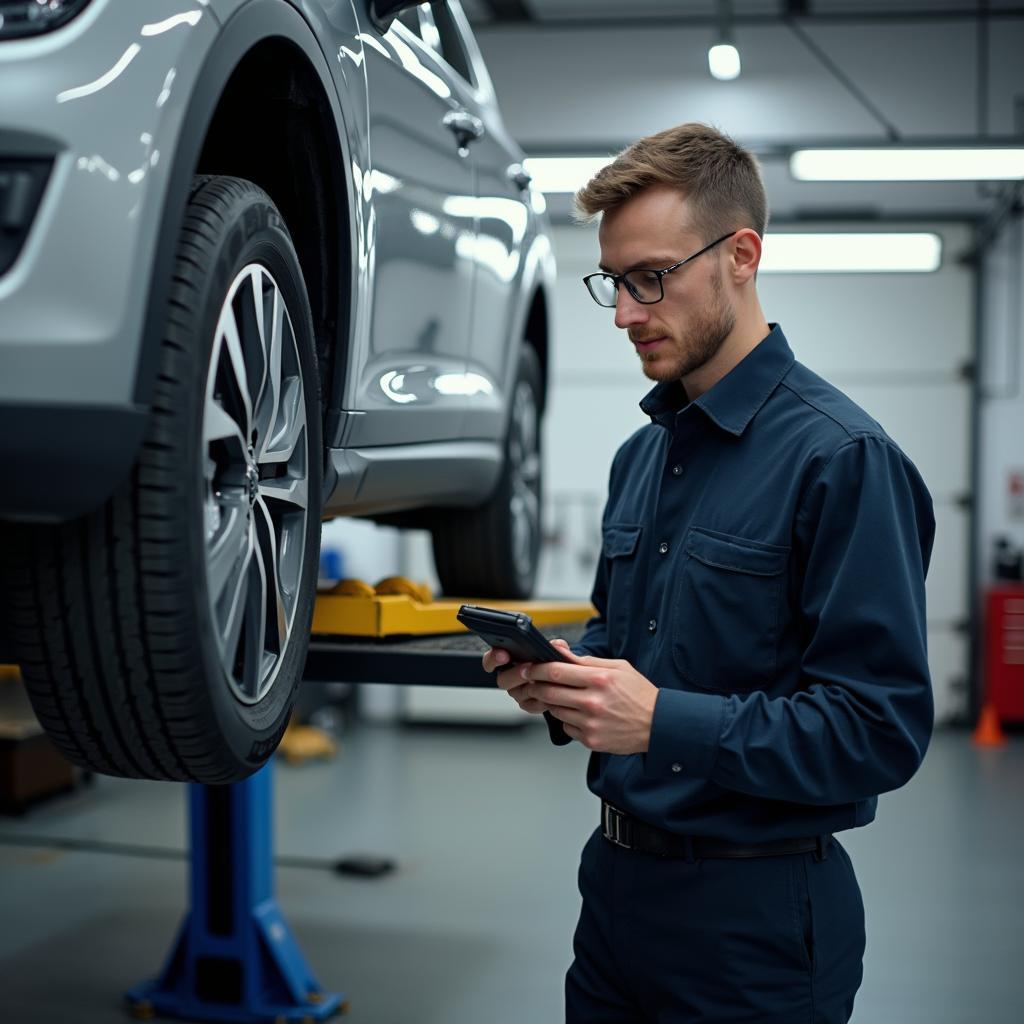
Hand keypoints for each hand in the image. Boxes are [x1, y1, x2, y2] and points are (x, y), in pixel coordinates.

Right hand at [484, 640, 572, 714]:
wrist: (564, 683)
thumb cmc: (555, 663)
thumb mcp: (557, 650)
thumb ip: (557, 645)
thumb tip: (557, 645)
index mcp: (509, 659)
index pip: (490, 660)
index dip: (494, 658)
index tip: (503, 655)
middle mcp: (509, 677)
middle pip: (503, 680)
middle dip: (516, 673)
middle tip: (528, 667)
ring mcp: (517, 692)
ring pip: (517, 694)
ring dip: (531, 687)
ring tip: (544, 680)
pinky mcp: (528, 705)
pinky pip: (531, 705)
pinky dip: (542, 700)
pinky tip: (552, 695)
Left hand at [518, 649, 658, 753]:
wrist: (658, 725)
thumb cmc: (639, 694)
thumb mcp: (618, 668)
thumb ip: (587, 661)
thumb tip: (561, 652)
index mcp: (600, 679)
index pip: (556, 672)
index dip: (537, 669)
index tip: (529, 668)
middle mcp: (593, 702)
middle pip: (549, 692)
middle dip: (536, 686)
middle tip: (533, 682)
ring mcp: (590, 723)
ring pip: (555, 710)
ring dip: (552, 703)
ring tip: (563, 697)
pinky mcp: (591, 740)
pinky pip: (566, 727)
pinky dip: (567, 719)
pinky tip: (579, 714)